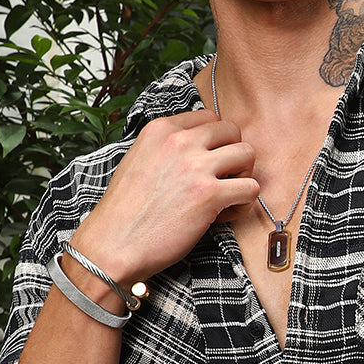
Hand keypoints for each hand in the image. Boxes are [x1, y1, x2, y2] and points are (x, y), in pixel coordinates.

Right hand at [73, 109, 258, 283]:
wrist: (113, 245)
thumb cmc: (125, 212)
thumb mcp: (138, 160)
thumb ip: (167, 147)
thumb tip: (197, 146)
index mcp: (160, 129)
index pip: (209, 117)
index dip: (215, 142)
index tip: (205, 164)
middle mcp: (179, 141)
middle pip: (232, 131)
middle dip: (233, 155)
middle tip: (221, 180)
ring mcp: (195, 166)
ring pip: (248, 154)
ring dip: (243, 176)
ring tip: (226, 197)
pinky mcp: (209, 195)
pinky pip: (251, 188)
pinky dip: (244, 204)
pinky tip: (224, 215)